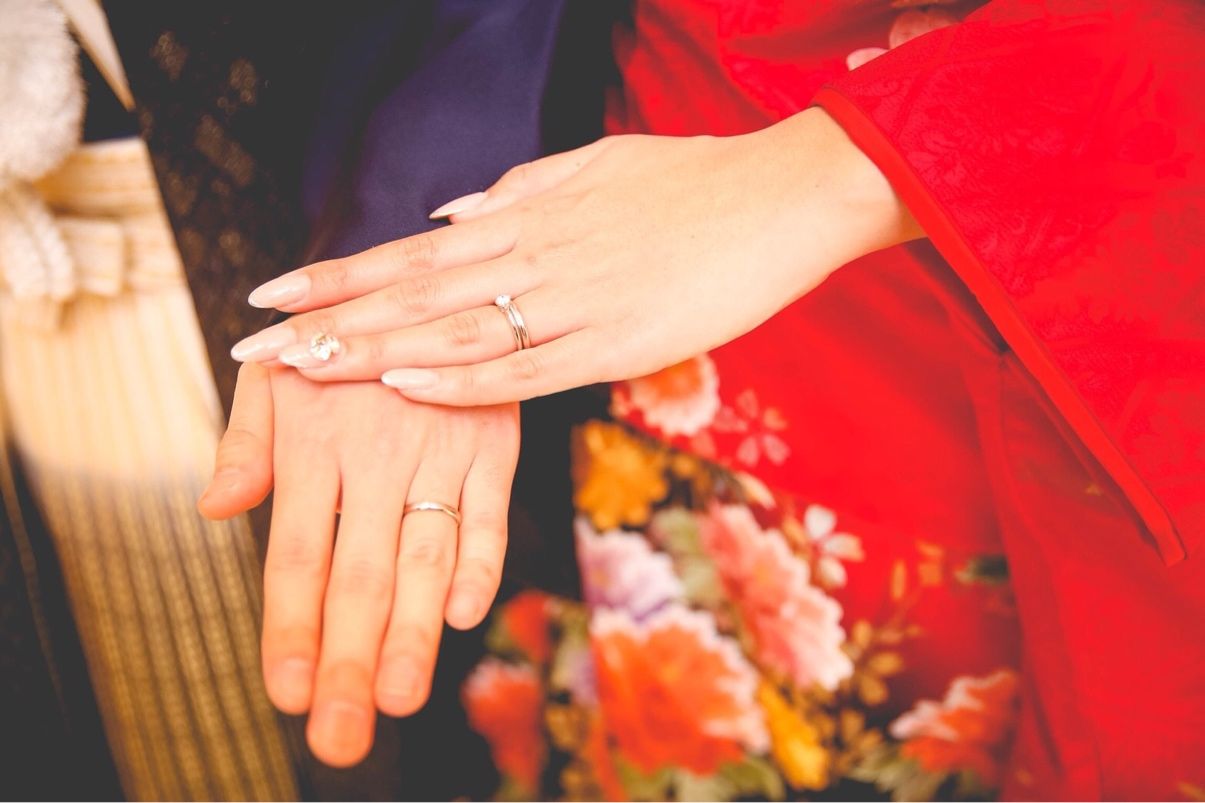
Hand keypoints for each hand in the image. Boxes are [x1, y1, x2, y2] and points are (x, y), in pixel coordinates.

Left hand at [198, 363, 519, 766]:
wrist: (421, 277)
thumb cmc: (333, 338)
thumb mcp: (274, 373)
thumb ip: (246, 443)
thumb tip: (214, 509)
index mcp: (313, 443)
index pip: (296, 556)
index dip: (290, 628)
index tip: (285, 693)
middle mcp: (374, 453)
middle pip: (358, 576)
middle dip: (348, 661)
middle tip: (341, 736)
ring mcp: (438, 449)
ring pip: (424, 556)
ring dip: (414, 632)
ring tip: (399, 698)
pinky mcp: (491, 444)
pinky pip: (489, 512)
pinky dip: (482, 561)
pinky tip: (465, 615)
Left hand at [228, 108, 920, 404]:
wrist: (780, 198)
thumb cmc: (691, 183)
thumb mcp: (595, 167)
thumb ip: (519, 191)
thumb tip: (449, 214)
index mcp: (528, 218)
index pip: (412, 253)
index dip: (338, 275)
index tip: (272, 296)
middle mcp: (536, 257)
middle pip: (414, 296)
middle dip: (328, 325)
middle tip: (254, 354)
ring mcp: (575, 300)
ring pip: (456, 331)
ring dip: (375, 352)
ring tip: (304, 374)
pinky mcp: (619, 341)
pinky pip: (530, 367)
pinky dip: (466, 378)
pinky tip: (409, 387)